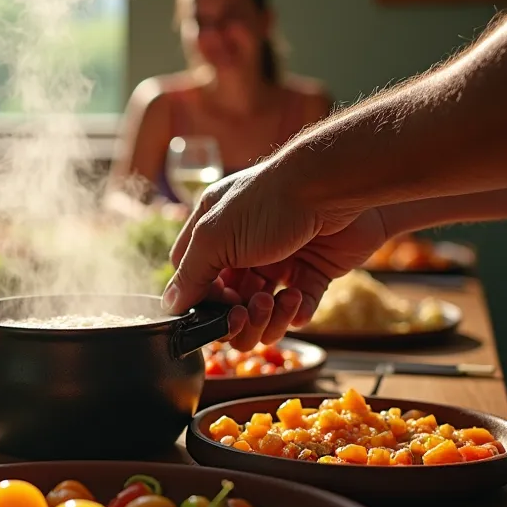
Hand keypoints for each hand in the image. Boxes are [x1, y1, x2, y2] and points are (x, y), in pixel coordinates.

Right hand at [163, 163, 377, 347]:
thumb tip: (171, 305)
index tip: (212, 308)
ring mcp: (280, 260)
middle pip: (229, 302)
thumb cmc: (269, 204)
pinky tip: (297, 300)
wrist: (335, 188)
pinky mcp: (315, 272)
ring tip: (277, 300)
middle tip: (247, 311)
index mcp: (215, 230)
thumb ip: (190, 274)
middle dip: (237, 315)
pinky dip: (296, 313)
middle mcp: (244, 246)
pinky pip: (299, 308)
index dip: (200, 299)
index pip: (194, 275)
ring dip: (267, 318)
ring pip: (263, 311)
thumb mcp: (215, 236)